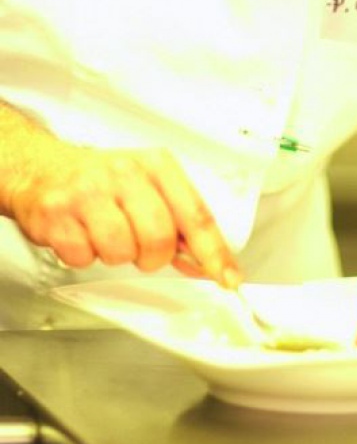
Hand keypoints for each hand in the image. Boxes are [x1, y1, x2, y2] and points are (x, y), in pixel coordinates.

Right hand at [6, 143, 240, 286]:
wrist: (41, 168)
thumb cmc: (101, 180)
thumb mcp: (148, 186)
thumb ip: (179, 222)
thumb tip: (207, 262)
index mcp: (157, 165)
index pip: (195, 214)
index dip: (214, 253)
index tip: (227, 278)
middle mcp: (125, 172)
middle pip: (159, 238)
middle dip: (152, 256)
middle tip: (139, 247)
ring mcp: (88, 191)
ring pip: (121, 251)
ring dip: (116, 255)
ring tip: (106, 233)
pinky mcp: (57, 213)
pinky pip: (83, 257)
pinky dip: (84, 255)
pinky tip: (81, 233)